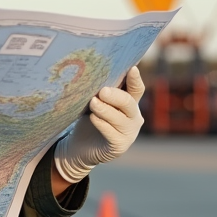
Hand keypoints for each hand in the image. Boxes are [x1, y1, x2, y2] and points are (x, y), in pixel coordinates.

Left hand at [53, 66, 144, 182]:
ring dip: (105, 109)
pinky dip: (102, 124)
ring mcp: (129, 133)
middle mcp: (133, 117)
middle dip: (115, 96)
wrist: (80, 147)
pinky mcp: (120, 146)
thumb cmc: (89, 118)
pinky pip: (112, 134)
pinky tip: (93, 118)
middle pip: (129, 103)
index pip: (136, 89)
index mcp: (129, 103)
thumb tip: (93, 73)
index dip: (136, 79)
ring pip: (120, 119)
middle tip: (102, 91)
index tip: (132, 69)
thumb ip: (101, 92)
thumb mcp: (96, 102)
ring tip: (93, 103)